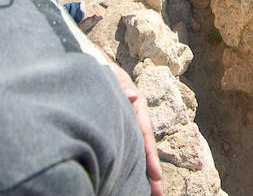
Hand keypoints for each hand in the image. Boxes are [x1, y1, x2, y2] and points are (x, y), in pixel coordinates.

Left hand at [107, 62, 163, 195]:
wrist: (94, 69)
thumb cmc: (104, 72)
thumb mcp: (112, 75)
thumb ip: (122, 85)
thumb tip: (133, 96)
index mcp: (137, 107)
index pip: (145, 133)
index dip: (150, 155)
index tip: (155, 175)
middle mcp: (136, 119)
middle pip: (145, 148)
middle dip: (152, 172)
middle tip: (158, 194)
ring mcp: (129, 126)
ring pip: (139, 151)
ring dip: (145, 173)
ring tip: (151, 194)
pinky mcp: (122, 131)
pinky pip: (129, 149)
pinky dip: (134, 165)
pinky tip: (135, 181)